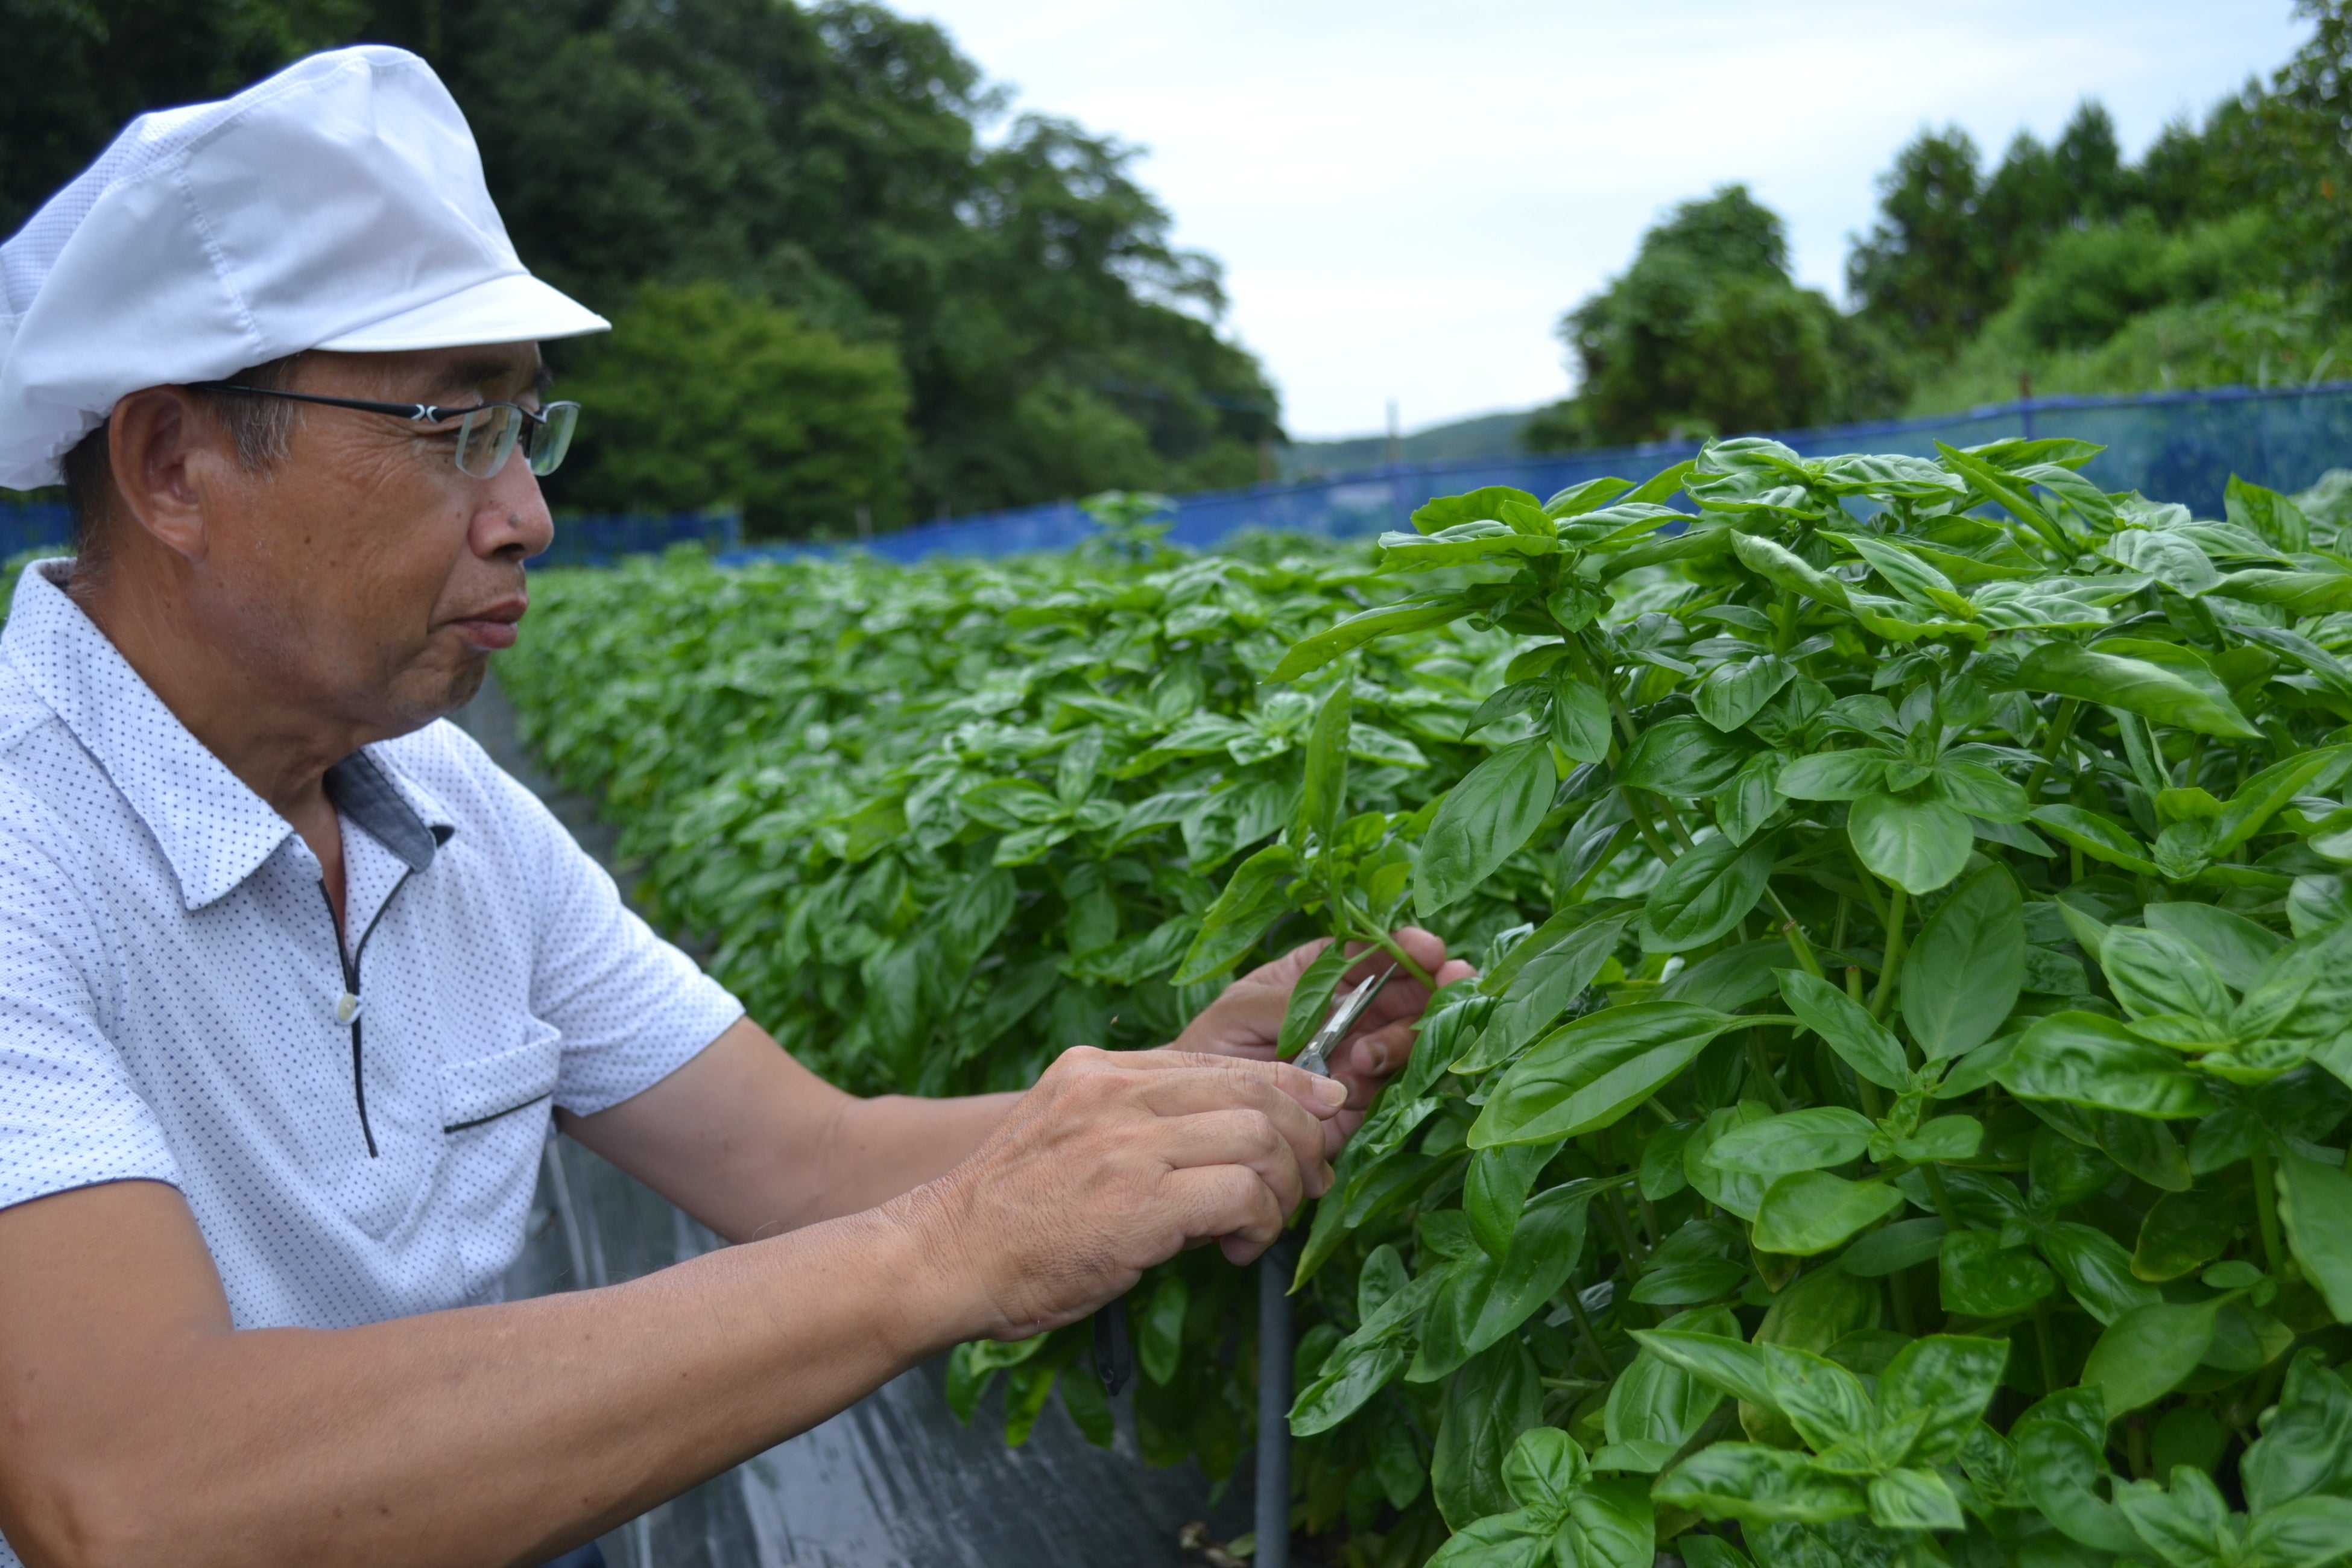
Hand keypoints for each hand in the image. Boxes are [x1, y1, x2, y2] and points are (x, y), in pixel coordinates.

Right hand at [912, 1046, 1346, 1340]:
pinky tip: (1239, 1249)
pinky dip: (1260, 1223)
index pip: (1224, 1061)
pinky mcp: (1139, 1202)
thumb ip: (1138, 1127)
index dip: (1291, 1085)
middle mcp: (1117, 1091)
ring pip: (1261, 1138)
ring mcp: (1127, 1143)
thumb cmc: (1008, 1217)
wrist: (940, 1258)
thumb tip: (1230, 1150)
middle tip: (1310, 1184)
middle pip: (1257, 1091)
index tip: (1323, 1111)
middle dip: (1304, 1139)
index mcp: (1101, 1071)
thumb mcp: (1068, 1136)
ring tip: (1264, 1226)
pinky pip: (1242, 1194)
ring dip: (1285, 1190)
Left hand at [1169, 929, 1475, 1153]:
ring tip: (1368, 1051)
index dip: (1401, 947)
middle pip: (1403, 990)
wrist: (1201, 1113)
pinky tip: (1366, 1068)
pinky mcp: (1360, 1096)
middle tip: (1454, 981)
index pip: (1368, 953)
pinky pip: (1394, 1080)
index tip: (1426, 947)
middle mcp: (1346, 1011)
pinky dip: (1390, 1072)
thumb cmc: (1212, 1048)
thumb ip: (1290, 1001)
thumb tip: (1342, 1001)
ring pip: (1407, 1034)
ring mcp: (1358, 1052)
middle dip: (1433, 984)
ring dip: (1407, 1033)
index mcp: (1317, 975)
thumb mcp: (1241, 1009)